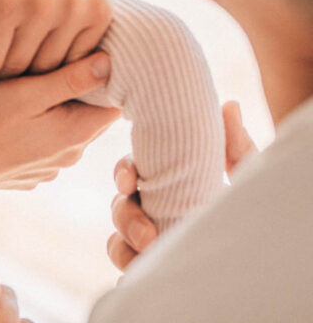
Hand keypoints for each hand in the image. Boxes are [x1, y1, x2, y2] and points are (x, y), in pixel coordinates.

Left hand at [0, 0, 110, 88]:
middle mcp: (43, 6)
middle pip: (18, 69)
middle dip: (2, 76)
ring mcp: (75, 9)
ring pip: (50, 69)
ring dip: (34, 71)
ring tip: (21, 64)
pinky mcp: (100, 12)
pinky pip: (80, 57)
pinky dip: (64, 61)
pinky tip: (49, 50)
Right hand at [0, 52, 119, 189]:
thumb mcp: (27, 92)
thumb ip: (70, 79)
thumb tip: (108, 62)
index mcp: (75, 134)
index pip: (113, 103)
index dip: (108, 77)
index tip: (92, 53)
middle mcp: (69, 156)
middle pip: (90, 114)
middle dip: (82, 89)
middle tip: (62, 59)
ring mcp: (49, 167)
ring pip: (68, 127)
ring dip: (60, 107)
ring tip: (36, 83)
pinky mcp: (30, 171)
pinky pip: (47, 142)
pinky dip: (41, 125)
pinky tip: (19, 112)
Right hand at [107, 100, 255, 270]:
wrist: (258, 245)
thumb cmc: (247, 203)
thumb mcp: (247, 174)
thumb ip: (236, 145)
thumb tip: (229, 105)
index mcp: (164, 180)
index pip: (131, 170)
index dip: (124, 172)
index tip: (129, 181)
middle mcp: (151, 208)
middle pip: (120, 205)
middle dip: (126, 216)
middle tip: (147, 232)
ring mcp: (148, 239)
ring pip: (118, 238)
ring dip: (125, 244)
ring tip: (150, 253)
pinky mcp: (150, 266)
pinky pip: (127, 266)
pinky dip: (130, 267)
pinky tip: (146, 270)